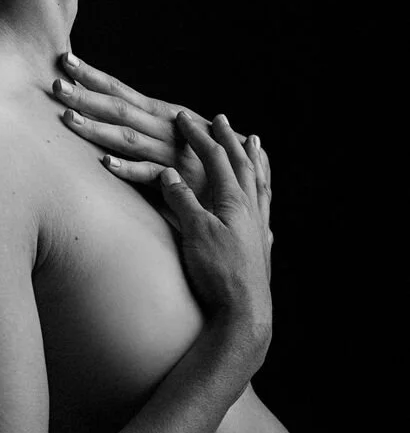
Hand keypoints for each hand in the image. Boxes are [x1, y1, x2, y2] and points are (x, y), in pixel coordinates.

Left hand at [53, 53, 271, 255]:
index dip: (93, 75)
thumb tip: (110, 112)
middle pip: (119, 108)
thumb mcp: (173, 135)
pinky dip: (128, 169)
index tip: (65, 60)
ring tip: (68, 118)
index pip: (121, 90)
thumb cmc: (201, 159)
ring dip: (98, 128)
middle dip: (86, 95)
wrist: (243, 184)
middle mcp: (165, 128)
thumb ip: (144, 126)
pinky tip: (106, 163)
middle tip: (56, 83)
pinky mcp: (178, 181)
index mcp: (163, 114)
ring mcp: (170, 154)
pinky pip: (149, 175)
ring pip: (128, 138)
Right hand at [160, 112, 272, 351]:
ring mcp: (258, 228)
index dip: (199, 137)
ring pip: (259, 183)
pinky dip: (262, 194)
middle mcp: (251, 209)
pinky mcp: (259, 247)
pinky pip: (264, 209)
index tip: (184, 119)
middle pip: (242, 164)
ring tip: (256, 144)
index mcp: (235, 200)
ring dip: (254, 161)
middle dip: (229, 140)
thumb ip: (182, 201)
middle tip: (222, 120)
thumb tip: (168, 174)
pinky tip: (262, 200)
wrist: (243, 313)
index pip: (216, 159)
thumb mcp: (195, 232)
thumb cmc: (218, 272)